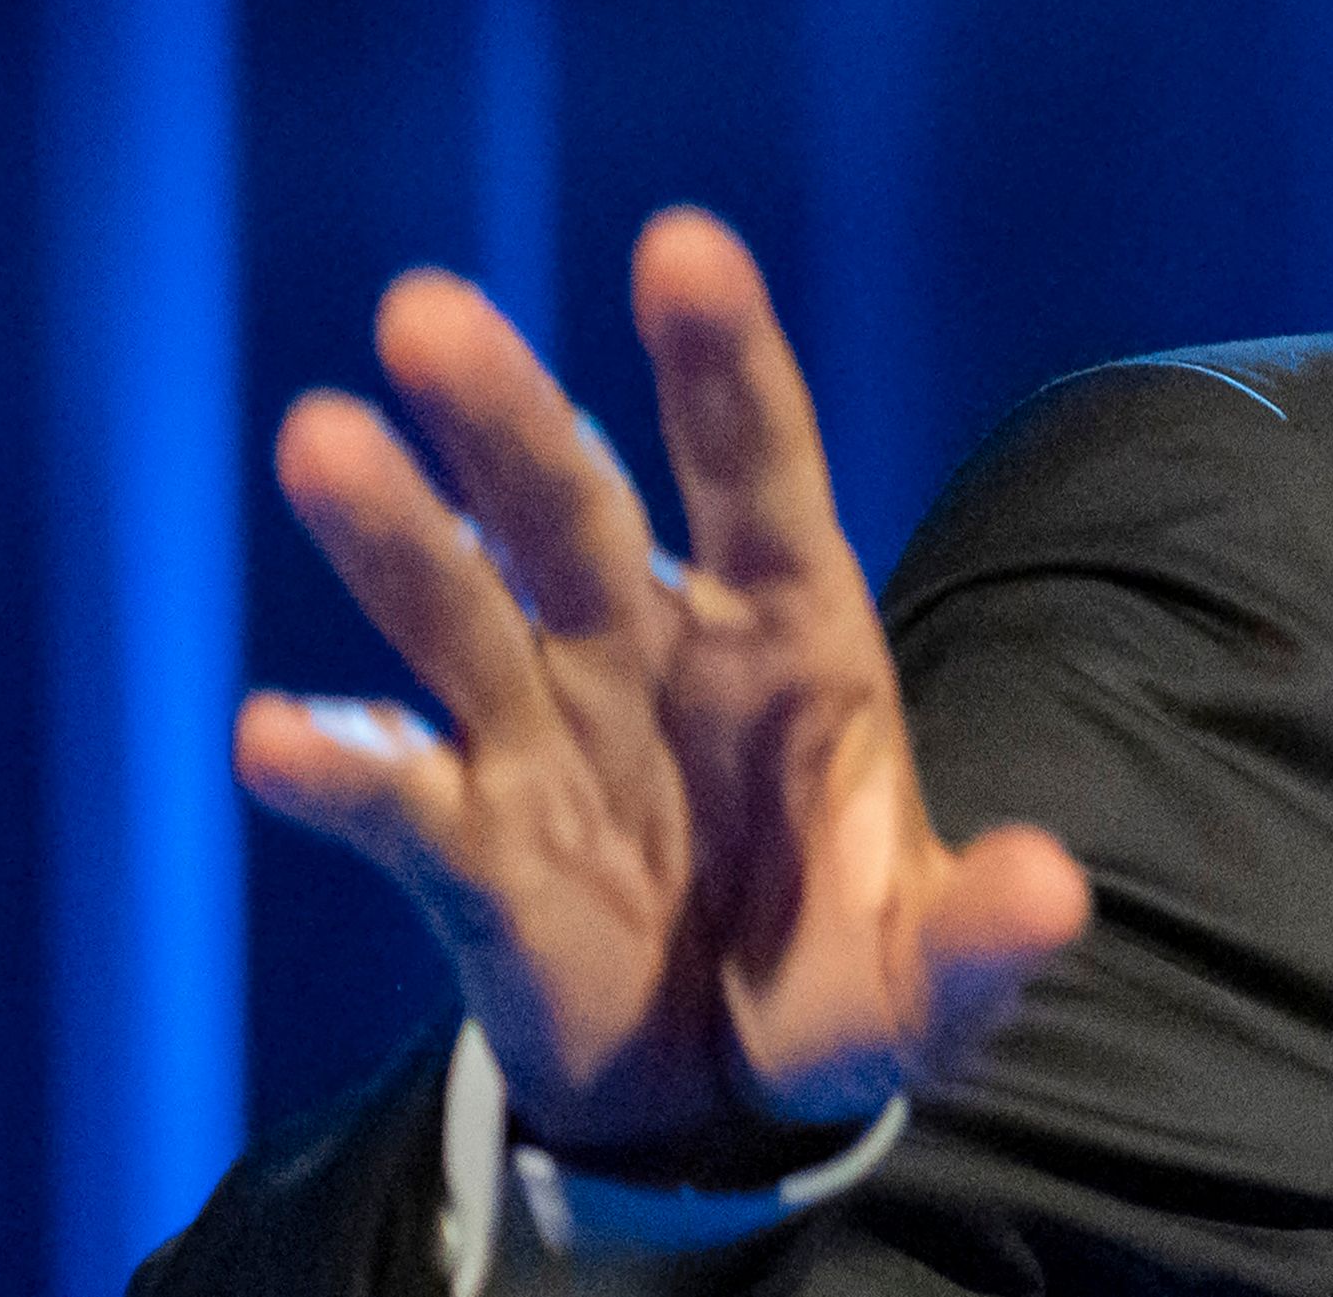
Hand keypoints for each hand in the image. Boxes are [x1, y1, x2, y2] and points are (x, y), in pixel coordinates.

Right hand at [234, 209, 1091, 1167]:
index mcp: (791, 631)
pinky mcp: (469, 853)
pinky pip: (396, 797)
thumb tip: (1053, 896)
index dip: (721, 361)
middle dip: (508, 414)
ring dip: (395, 535)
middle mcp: (654, 650)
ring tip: (321, 439)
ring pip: (461, 612)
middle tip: (428, 310)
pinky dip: (339, 767)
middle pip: (575, 511)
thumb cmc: (845, 972)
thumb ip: (984, 931)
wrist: (732, 1088)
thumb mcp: (934, 969)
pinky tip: (278, 735)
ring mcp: (548, 738)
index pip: (758, 468)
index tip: (679, 245)